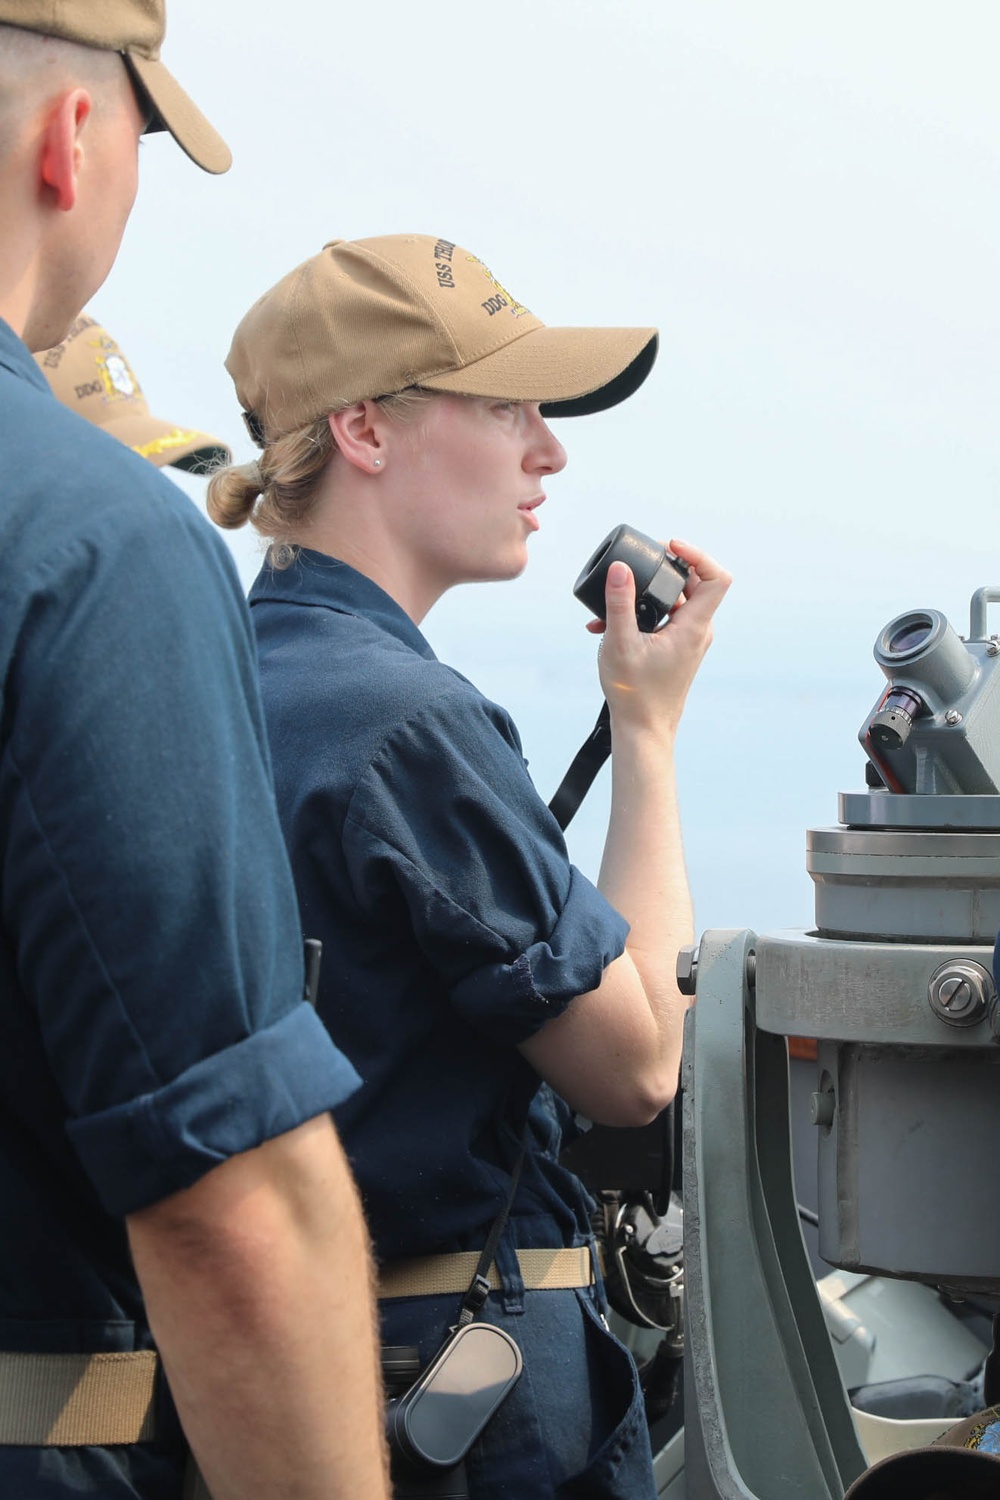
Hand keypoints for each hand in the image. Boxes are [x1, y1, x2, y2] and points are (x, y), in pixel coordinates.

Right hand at [588, 538, 730, 736]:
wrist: (643, 729)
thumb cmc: (634, 693)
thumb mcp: (620, 644)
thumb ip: (619, 604)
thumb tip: (621, 569)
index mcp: (693, 627)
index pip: (716, 577)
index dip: (697, 554)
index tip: (670, 547)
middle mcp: (698, 631)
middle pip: (694, 583)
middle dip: (664, 569)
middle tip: (637, 563)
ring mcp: (689, 640)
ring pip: (676, 600)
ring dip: (645, 594)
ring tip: (612, 600)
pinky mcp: (678, 648)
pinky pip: (666, 618)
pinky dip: (643, 613)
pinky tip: (610, 624)